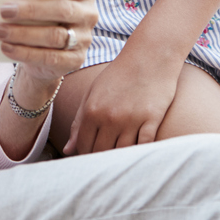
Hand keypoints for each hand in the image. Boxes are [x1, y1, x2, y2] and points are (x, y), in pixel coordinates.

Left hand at [0, 0, 98, 90]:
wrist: (49, 47)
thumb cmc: (47, 5)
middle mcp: (88, 13)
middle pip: (63, 10)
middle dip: (32, 10)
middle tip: (3, 9)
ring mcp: (83, 39)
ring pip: (54, 37)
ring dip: (23, 34)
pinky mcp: (74, 61)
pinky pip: (51, 59)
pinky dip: (26, 54)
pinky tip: (5, 48)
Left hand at [64, 56, 178, 154]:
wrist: (149, 55)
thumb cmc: (119, 74)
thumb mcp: (93, 93)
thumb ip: (79, 121)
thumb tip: (68, 150)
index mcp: (92, 110)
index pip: (83, 146)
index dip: (85, 156)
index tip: (90, 158)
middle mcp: (110, 117)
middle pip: (101, 152)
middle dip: (101, 160)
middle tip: (104, 164)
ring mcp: (131, 119)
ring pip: (122, 153)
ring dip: (120, 159)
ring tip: (119, 161)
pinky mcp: (152, 119)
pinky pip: (144, 146)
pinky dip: (140, 153)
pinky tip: (138, 154)